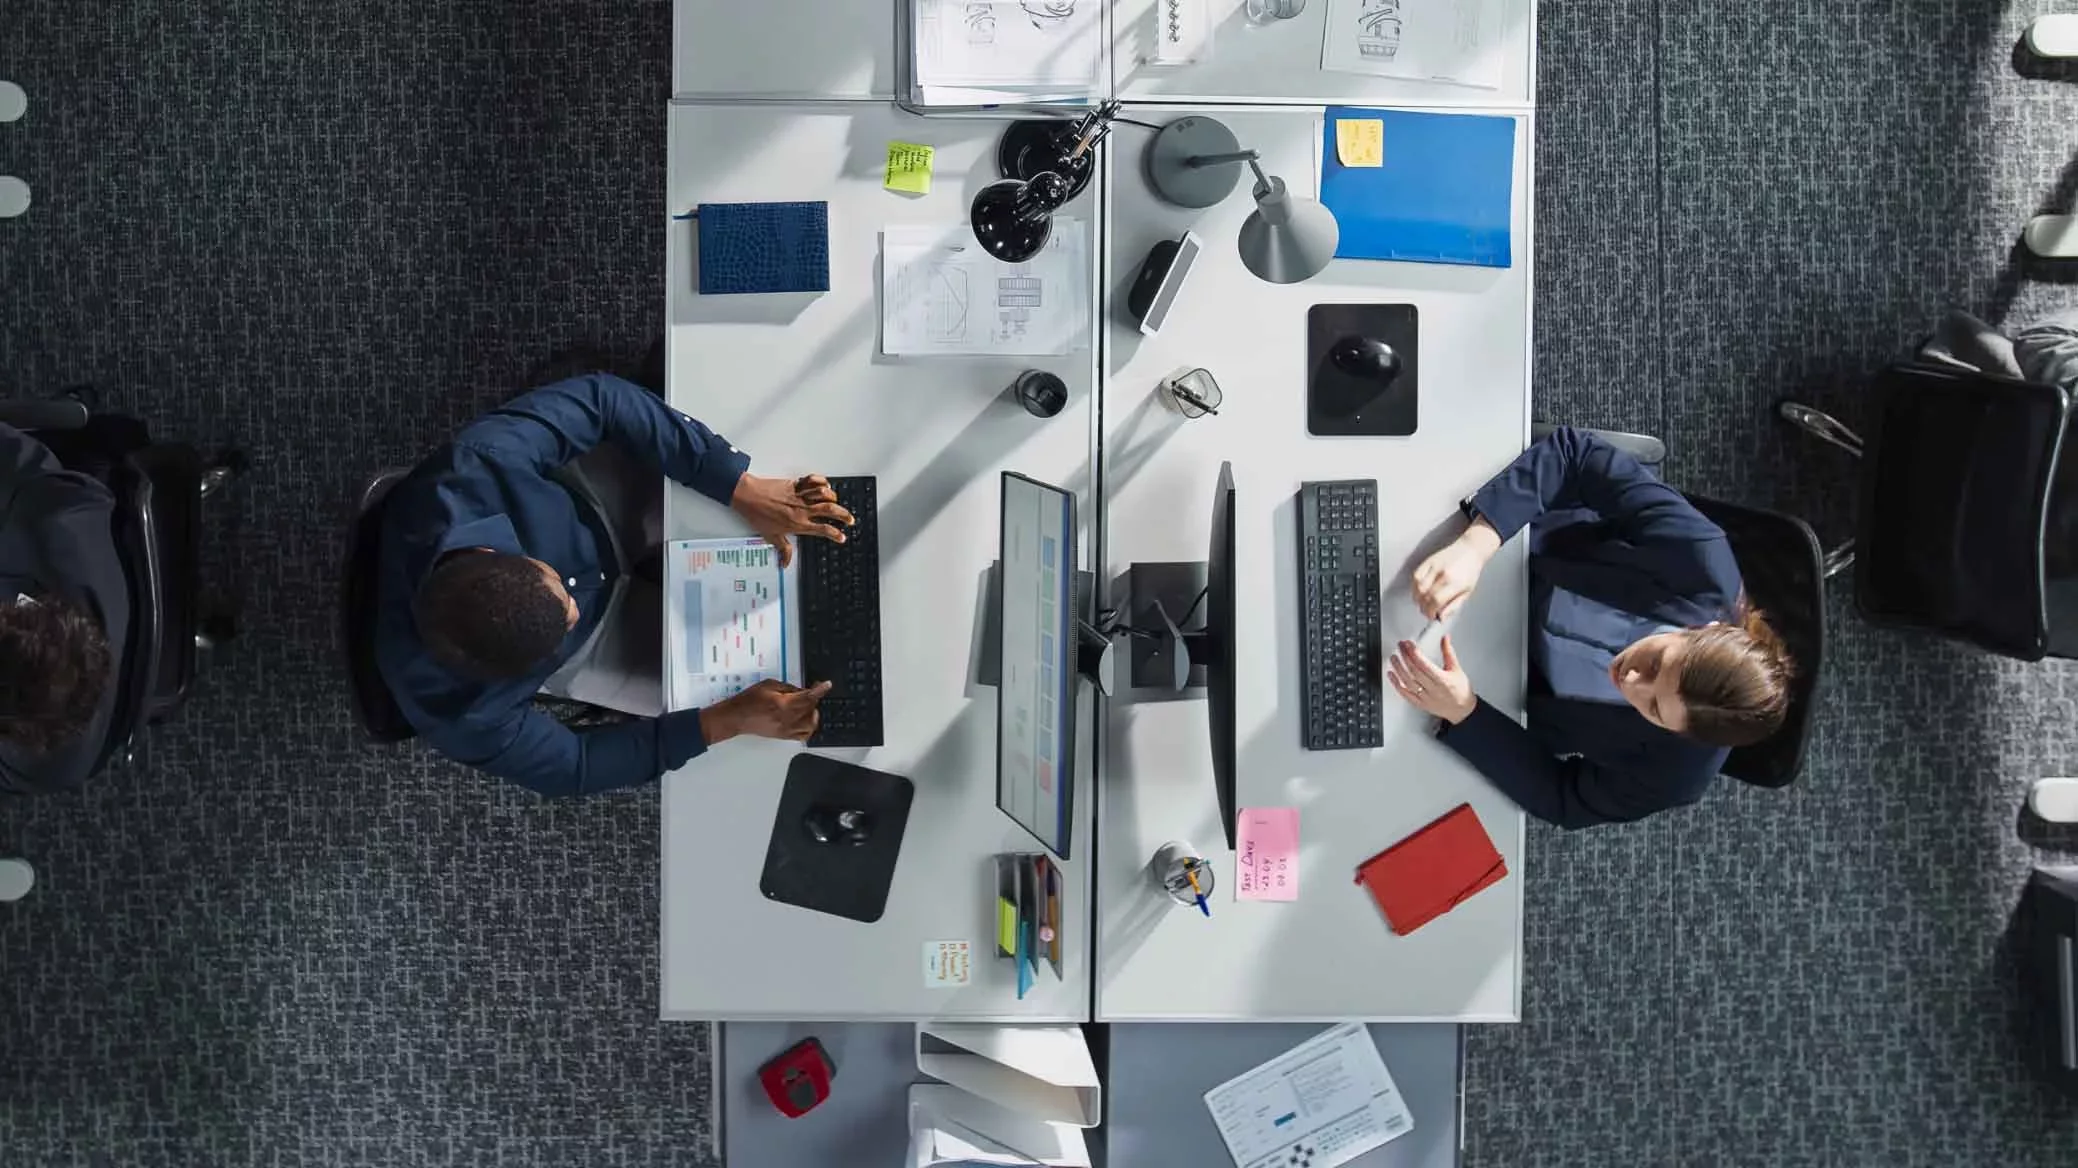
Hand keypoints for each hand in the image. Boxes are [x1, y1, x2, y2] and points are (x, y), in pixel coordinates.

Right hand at [699, 679, 831, 744]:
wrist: (736, 717)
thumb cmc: (748, 701)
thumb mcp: (769, 685)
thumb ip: (788, 688)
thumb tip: (801, 690)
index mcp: (783, 704)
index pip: (808, 697)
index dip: (820, 690)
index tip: (827, 685)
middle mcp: (787, 719)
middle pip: (811, 709)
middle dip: (813, 699)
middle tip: (810, 691)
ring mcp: (786, 730)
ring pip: (811, 724)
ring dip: (812, 713)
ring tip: (807, 706)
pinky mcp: (784, 736)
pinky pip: (803, 735)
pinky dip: (808, 726)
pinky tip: (805, 719)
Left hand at [730, 473, 853, 567]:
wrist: (748, 496)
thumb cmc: (758, 514)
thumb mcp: (771, 536)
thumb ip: (783, 550)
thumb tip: (785, 563)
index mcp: (799, 524)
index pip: (823, 530)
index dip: (835, 534)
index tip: (842, 537)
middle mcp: (802, 510)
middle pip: (830, 510)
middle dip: (844, 515)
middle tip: (850, 519)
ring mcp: (800, 496)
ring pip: (824, 494)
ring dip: (833, 497)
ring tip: (836, 501)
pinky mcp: (795, 484)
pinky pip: (812, 480)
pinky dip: (820, 480)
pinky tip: (824, 484)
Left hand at [1385, 636, 1476, 724]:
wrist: (1462, 710)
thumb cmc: (1460, 690)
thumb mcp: (1457, 669)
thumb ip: (1449, 652)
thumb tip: (1445, 638)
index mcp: (1442, 680)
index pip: (1424, 664)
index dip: (1414, 653)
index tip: (1408, 644)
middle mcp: (1433, 689)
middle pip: (1414, 671)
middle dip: (1405, 657)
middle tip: (1400, 647)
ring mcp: (1425, 698)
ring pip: (1408, 682)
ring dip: (1398, 669)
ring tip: (1394, 658)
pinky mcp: (1420, 704)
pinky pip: (1405, 694)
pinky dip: (1396, 684)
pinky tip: (1391, 675)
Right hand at [1411, 519, 1500, 620]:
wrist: (1471, 549)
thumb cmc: (1470, 570)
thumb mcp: (1468, 592)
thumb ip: (1454, 606)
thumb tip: (1442, 617)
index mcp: (1455, 583)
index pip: (1436, 601)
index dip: (1430, 611)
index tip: (1431, 616)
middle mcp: (1444, 574)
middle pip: (1425, 595)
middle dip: (1423, 607)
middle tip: (1426, 611)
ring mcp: (1435, 566)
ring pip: (1418, 587)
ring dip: (1417, 598)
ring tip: (1422, 602)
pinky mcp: (1428, 561)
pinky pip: (1415, 575)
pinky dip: (1414, 586)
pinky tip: (1418, 590)